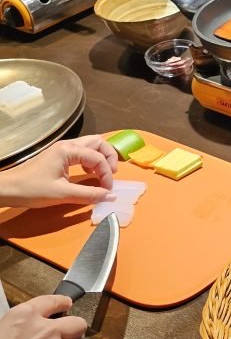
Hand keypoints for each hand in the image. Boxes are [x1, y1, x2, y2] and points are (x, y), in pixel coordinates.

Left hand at [0, 135, 117, 208]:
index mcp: (69, 150)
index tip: (108, 190)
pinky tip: (88, 172)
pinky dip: (90, 159)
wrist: (6, 189)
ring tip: (102, 173)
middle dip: (109, 157)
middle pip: (98, 142)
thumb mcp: (62, 194)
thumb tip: (111, 196)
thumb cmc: (32, 190)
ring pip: (91, 145)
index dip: (107, 174)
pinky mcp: (58, 155)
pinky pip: (82, 151)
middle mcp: (68, 144)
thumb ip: (89, 194)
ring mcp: (62, 148)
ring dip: (100, 157)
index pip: (98, 157)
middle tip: (111, 174)